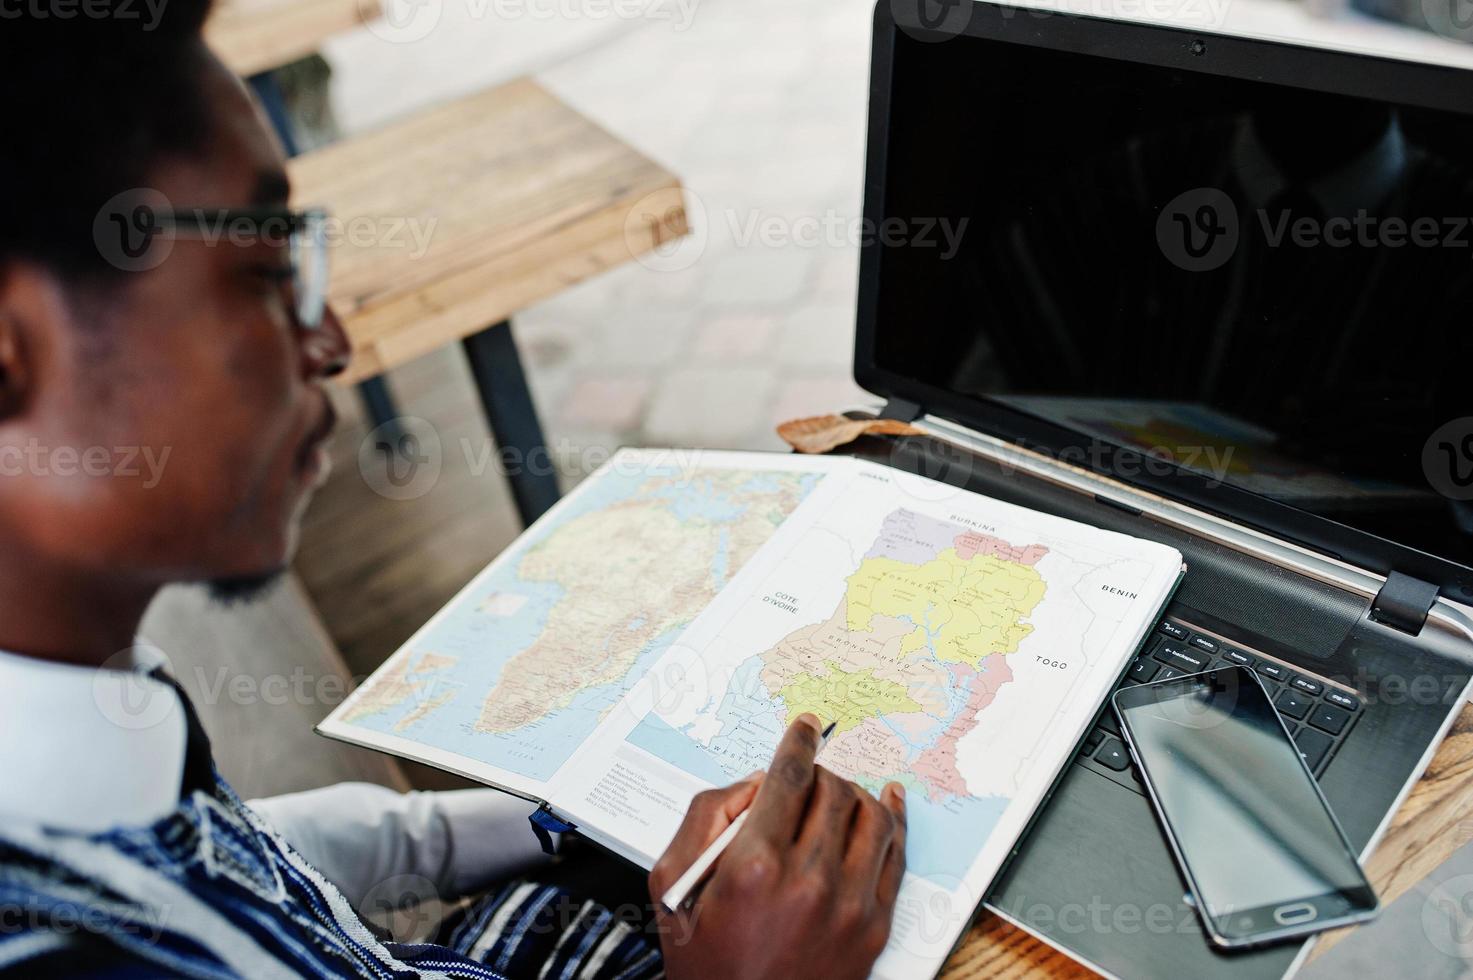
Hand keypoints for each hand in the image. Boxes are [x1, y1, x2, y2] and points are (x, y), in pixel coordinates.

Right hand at [649, 713, 907, 979]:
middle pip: (831, 791)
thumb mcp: (672, 885)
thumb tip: (755, 784)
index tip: (804, 728)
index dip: (798, 743)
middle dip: (817, 773)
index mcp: (755, 865)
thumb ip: (706, 817)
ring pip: (871, 815)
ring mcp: (849, 905)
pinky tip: (888, 803)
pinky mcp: (873, 926)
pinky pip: (896, 855)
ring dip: (853, 794)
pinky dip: (894, 820)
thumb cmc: (704, 963)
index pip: (789, 777)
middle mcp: (809, 881)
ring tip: (836, 795)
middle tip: (803, 779)